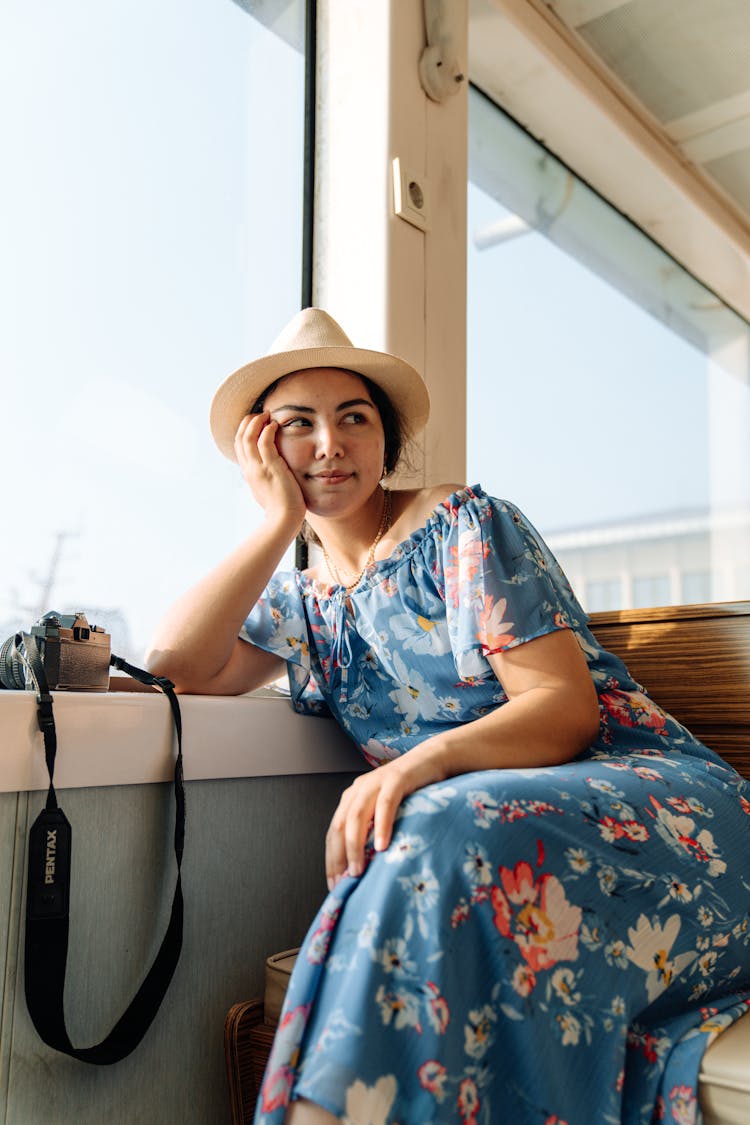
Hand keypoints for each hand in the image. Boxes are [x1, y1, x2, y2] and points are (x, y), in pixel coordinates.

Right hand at [234, 413, 305, 526]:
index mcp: (248, 473)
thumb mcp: (267, 490)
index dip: (244, 431)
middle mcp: (249, 468)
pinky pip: (264, 442)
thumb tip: (270, 473)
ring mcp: (258, 468)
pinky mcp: (271, 467)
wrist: (284, 519)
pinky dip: (267, 430)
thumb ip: (265, 478)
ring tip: (266, 414)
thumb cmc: (281, 508)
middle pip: (239, 439)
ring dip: (256, 422)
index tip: (255, 422)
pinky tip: (275, 425)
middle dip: (247, 422)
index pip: (239, 446)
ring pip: (248, 438)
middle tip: (260, 414)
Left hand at [325, 745, 444, 890]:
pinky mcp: (396, 779)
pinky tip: (381, 845)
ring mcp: (376, 782)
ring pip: (356, 817)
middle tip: (343, 882)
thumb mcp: (386, 813)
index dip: (331, 859)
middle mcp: (359, 790)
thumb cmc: (411, 792)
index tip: (334, 885)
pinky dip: (381, 826)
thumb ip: (374, 831)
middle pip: (339, 826)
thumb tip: (365, 867)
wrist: (433, 760)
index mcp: (352, 798)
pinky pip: (385, 804)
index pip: (333, 832)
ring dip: (354, 846)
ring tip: (358, 870)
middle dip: (338, 857)